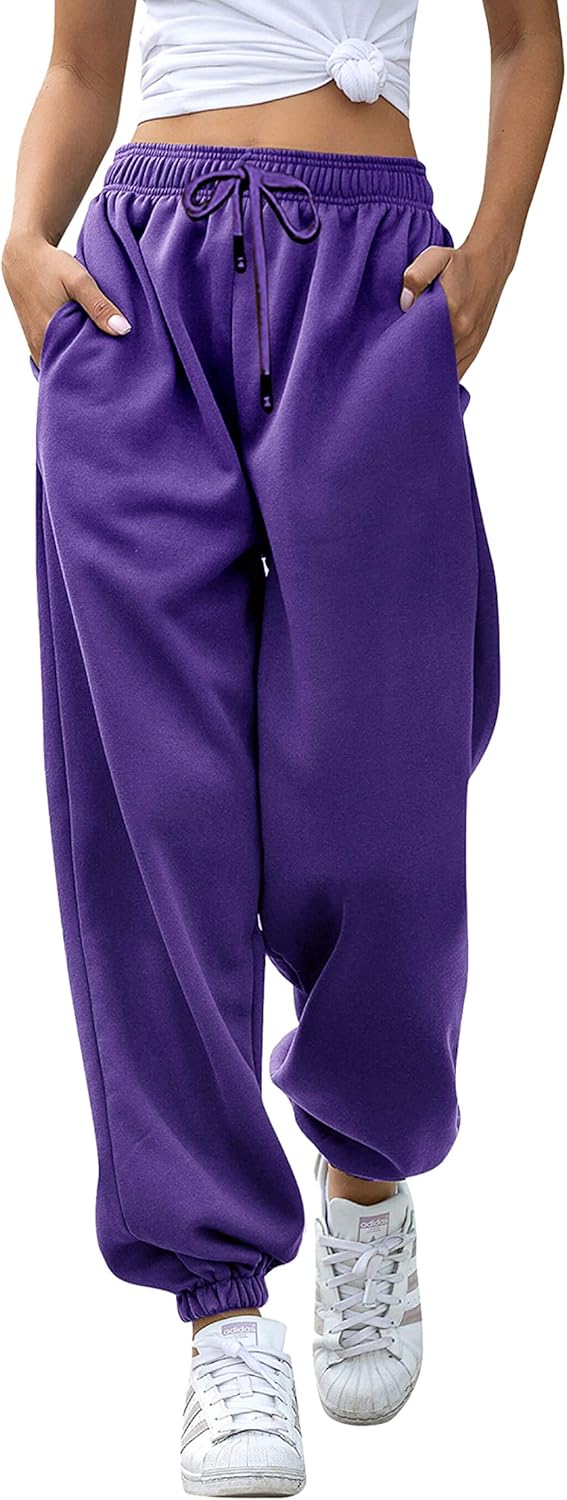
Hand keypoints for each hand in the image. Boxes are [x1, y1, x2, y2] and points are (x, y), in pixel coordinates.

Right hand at [2, 232, 130, 367]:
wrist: (22, 256)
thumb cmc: (50, 266)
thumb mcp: (78, 281)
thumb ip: (100, 306)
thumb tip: (123, 330)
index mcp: (47, 337)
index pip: (73, 371)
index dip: (93, 375)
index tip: (113, 375)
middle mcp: (39, 346)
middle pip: (68, 371)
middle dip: (89, 371)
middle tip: (113, 370)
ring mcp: (36, 344)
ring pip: (61, 363)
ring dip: (79, 362)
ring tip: (102, 359)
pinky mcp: (37, 339)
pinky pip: (55, 354)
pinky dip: (69, 353)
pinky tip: (85, 348)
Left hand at [399, 243, 502, 377]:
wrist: (491, 263)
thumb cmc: (459, 262)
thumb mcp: (435, 257)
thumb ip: (416, 275)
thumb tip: (405, 304)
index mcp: (451, 312)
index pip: (421, 344)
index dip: (405, 354)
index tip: (391, 359)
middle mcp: (463, 332)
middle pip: (433, 363)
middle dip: (415, 370)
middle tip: (396, 374)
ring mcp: (471, 342)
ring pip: (446, 372)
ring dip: (429, 376)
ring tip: (411, 378)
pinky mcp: (476, 346)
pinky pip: (459, 372)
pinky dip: (444, 377)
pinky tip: (430, 379)